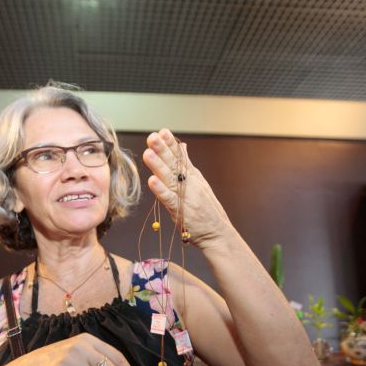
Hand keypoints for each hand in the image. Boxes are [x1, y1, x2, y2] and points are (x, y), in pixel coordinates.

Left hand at [144, 129, 231, 247]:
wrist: (217, 233)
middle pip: (174, 164)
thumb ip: (188, 166)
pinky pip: (168, 199)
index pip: (180, 157)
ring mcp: (185, 197)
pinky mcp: (180, 211)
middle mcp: (189, 184)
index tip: (162, 131)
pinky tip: (152, 181)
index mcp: (193, 177)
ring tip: (148, 153)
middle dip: (163, 149)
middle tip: (153, 137)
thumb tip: (182, 147)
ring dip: (158, 165)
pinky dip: (160, 190)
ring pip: (169, 178)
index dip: (171, 144)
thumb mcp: (200, 183)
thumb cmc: (207, 210)